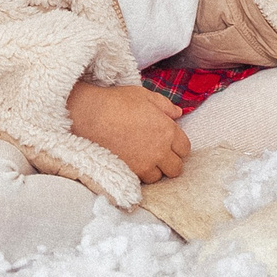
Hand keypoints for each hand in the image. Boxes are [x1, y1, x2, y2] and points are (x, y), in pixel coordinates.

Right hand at [68, 80, 189, 182]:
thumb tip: (178, 113)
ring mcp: (145, 164)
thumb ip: (165, 105)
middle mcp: (160, 150)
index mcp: (167, 130)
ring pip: (159, 177)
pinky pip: (142, 181)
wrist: (91, 116)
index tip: (169, 142)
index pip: (185, 148)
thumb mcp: (144, 95)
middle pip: (176, 168)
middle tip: (159, 153)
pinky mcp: (129, 172)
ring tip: (144, 159)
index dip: (178, 146)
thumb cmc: (117, 102)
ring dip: (154, 170)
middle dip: (170, 161)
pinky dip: (140, 174)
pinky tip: (133, 163)